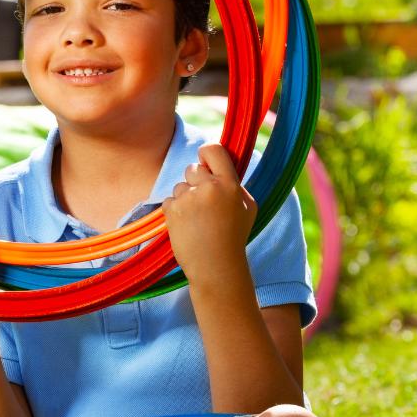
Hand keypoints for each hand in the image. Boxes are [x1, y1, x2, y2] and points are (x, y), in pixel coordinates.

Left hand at [162, 143, 256, 282]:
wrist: (216, 267)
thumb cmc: (233, 237)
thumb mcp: (247, 208)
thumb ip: (234, 184)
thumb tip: (218, 166)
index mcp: (230, 184)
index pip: (214, 150)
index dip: (206, 152)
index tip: (204, 160)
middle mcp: (210, 188)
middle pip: (192, 167)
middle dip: (194, 180)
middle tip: (202, 201)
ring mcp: (189, 198)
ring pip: (179, 186)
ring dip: (184, 198)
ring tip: (197, 220)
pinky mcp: (173, 210)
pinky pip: (169, 200)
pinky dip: (175, 211)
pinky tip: (187, 226)